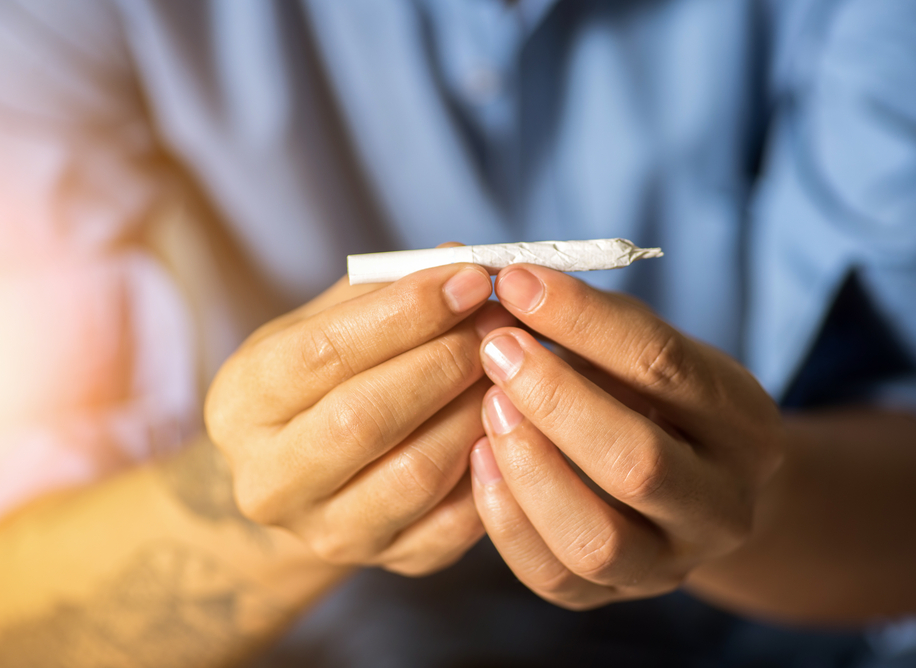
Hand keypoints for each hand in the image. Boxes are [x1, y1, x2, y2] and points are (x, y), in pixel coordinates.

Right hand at [205, 262, 515, 575]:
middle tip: (499, 322)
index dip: (406, 313)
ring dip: (477, 410)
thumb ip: (382, 292)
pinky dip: (495, 465)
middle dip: (444, 360)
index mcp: (241, 404)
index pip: (323, 354)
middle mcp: (271, 480)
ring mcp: (330, 533)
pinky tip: (514, 421)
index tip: (471, 278)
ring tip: (511, 367)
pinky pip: (457, 520)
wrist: (307, 481)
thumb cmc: (319, 385)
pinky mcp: (393, 562)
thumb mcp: (321, 327)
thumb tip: (459, 259)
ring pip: (417, 473)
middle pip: (364, 419)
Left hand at [469, 266, 783, 608]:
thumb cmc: (660, 400)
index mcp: (746, 424)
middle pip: (638, 464)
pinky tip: (478, 462)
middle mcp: (724, 506)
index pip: (664, 368)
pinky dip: (506, 522)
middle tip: (496, 348)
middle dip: (555, 399)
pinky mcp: (616, 597)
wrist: (699, 486)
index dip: (583, 321)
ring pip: (597, 541)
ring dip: (529, 469)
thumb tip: (512, 290)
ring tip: (488, 405)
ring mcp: (673, 563)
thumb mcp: (651, 352)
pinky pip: (554, 578)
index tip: (516, 281)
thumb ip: (595, 325)